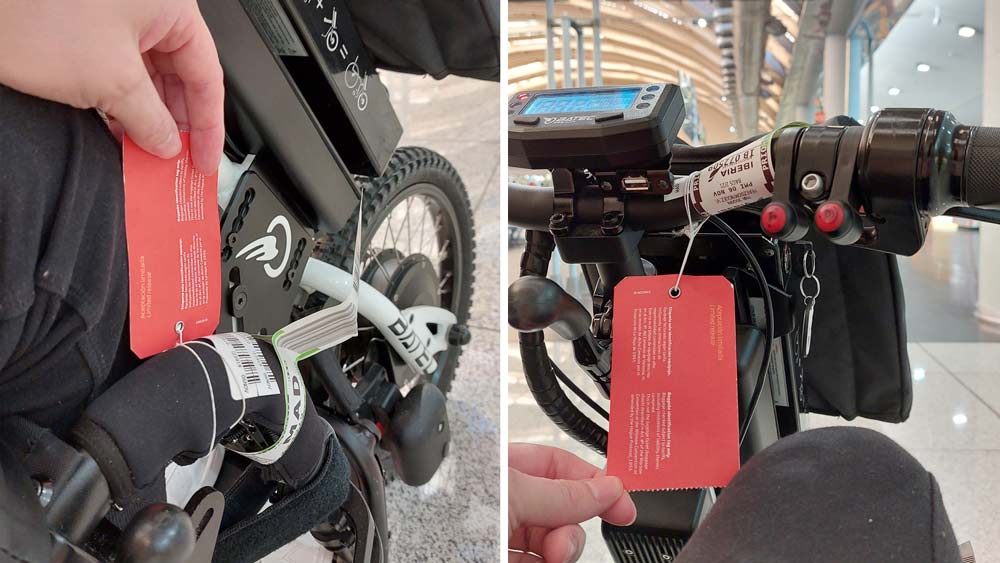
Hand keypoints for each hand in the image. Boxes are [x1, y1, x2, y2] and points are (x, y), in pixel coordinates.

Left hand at [0, 0, 223, 173]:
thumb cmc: (35, 14)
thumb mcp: (112, 82)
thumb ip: (152, 119)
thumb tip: (169, 143)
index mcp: (171, 8)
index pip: (207, 76)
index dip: (209, 126)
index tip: (205, 160)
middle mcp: (148, 7)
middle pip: (180, 76)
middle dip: (177, 124)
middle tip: (177, 163)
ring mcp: (117, 14)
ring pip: (148, 75)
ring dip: (148, 118)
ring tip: (147, 155)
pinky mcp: (88, 25)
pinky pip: (119, 69)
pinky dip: (122, 103)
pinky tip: (119, 133)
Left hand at [509, 443, 636, 562]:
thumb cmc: (441, 514)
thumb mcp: (512, 494)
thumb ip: (560, 494)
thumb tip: (607, 489)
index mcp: (499, 465)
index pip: (555, 464)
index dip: (591, 480)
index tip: (621, 503)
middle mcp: (500, 497)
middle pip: (558, 507)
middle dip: (572, 527)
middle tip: (566, 544)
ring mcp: (498, 530)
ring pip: (550, 540)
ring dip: (562, 550)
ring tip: (553, 558)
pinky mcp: (497, 558)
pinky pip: (534, 562)